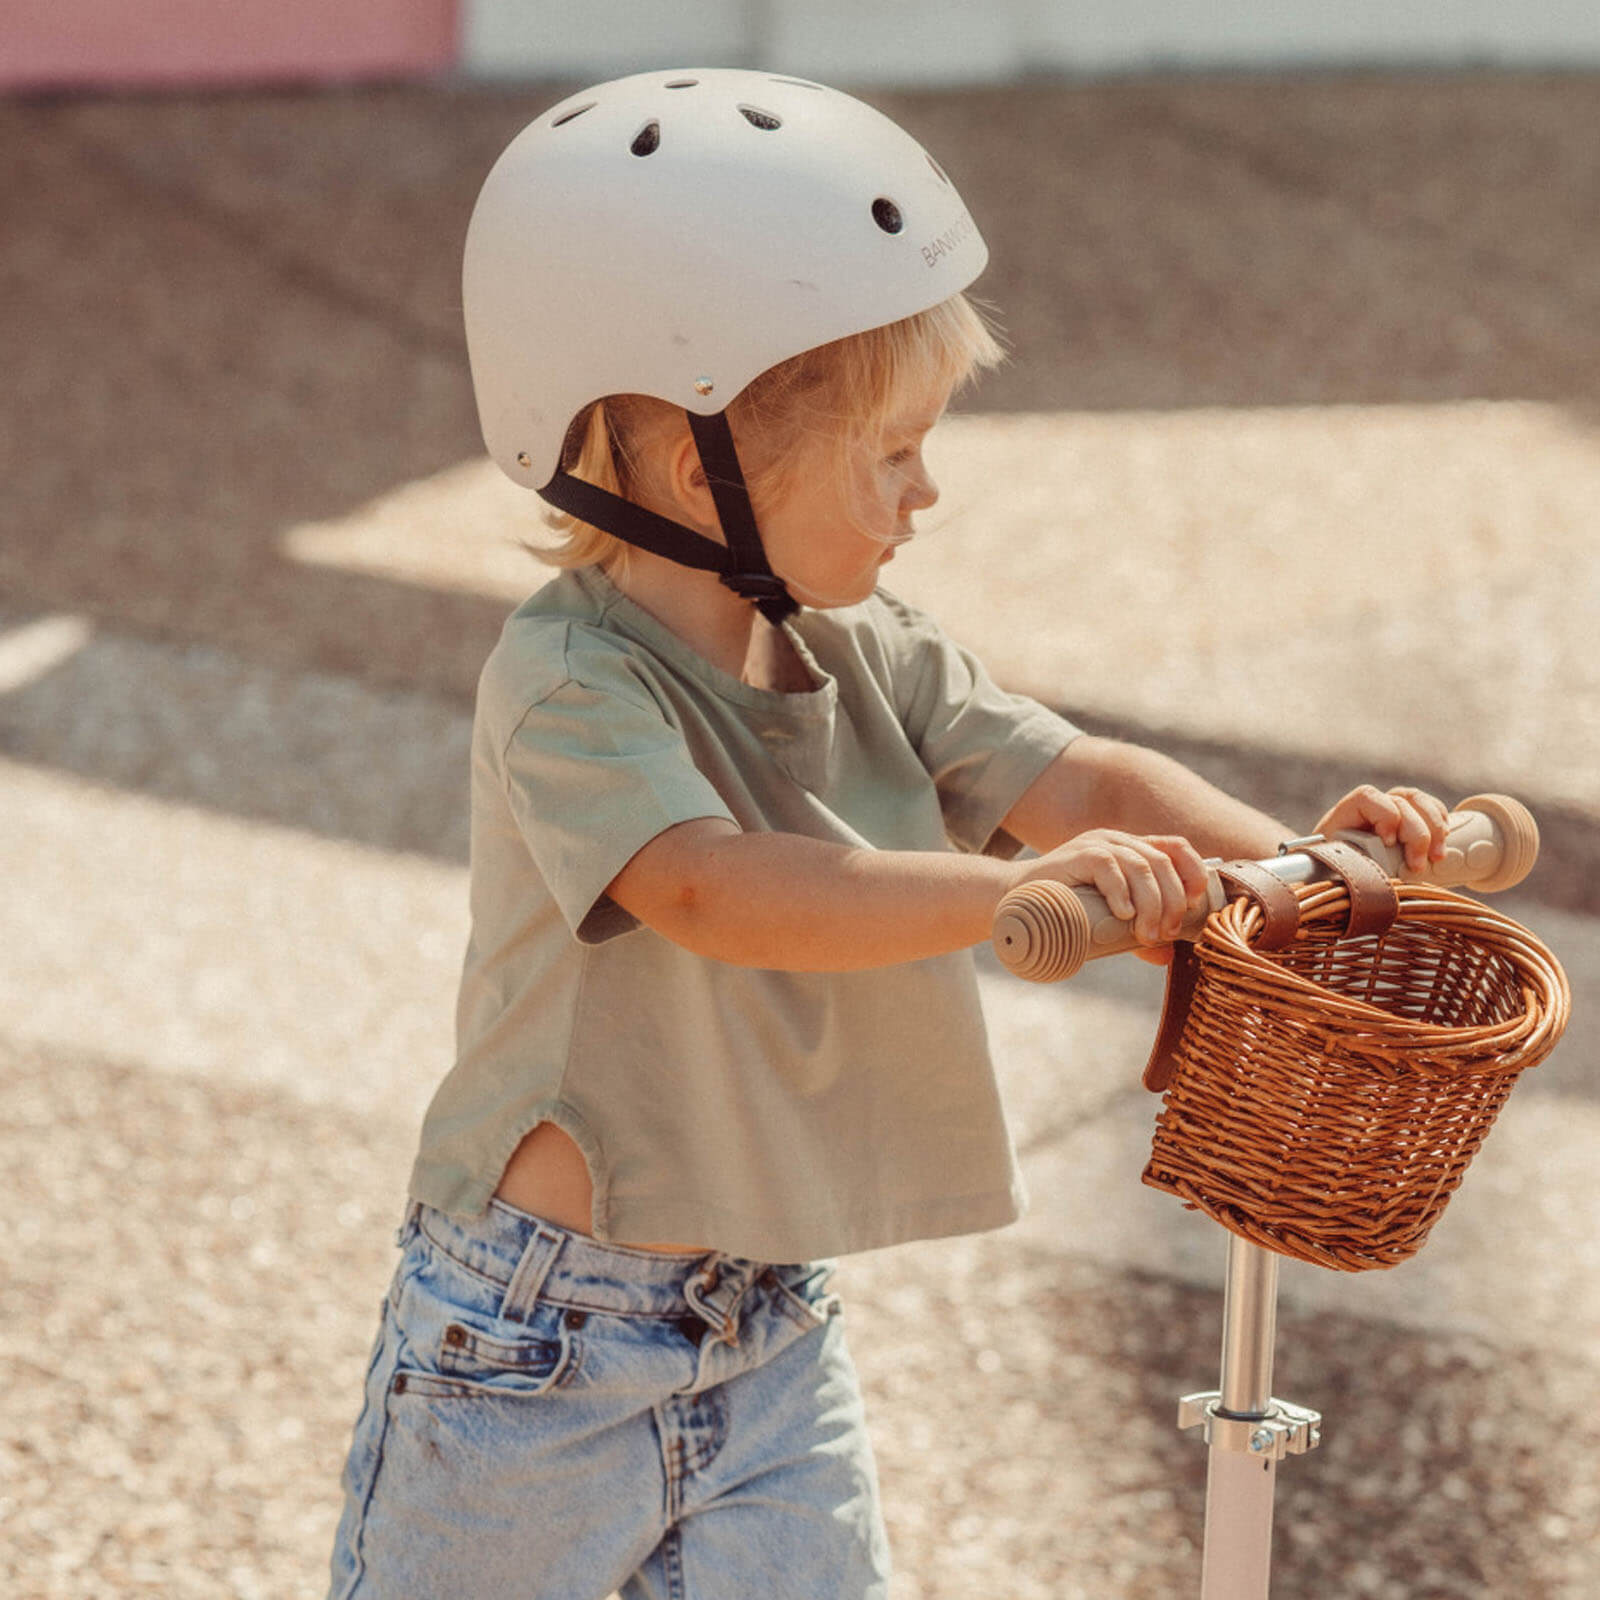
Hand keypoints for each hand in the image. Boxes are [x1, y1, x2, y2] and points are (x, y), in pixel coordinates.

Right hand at [1014, 829, 1209, 959]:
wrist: (1016, 902)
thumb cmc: (1065, 911)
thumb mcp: (1109, 920)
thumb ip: (1137, 932)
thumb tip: (1167, 955)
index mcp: (1130, 850)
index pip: (1174, 847)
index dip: (1192, 872)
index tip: (1194, 904)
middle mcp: (1117, 841)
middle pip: (1162, 861)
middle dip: (1172, 900)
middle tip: (1166, 933)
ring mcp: (1096, 844)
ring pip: (1141, 865)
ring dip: (1151, 903)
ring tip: (1145, 932)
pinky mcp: (1076, 854)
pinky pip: (1108, 866)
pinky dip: (1121, 892)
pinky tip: (1123, 914)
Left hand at [1312, 784, 1450, 872]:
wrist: (1340, 871)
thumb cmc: (1334, 870)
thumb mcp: (1335, 867)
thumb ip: (1349, 864)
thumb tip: (1366, 873)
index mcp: (1347, 812)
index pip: (1367, 797)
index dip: (1385, 816)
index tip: (1388, 842)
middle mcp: (1373, 805)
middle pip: (1401, 802)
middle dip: (1417, 834)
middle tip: (1418, 865)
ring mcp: (1394, 807)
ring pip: (1420, 801)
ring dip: (1435, 829)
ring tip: (1437, 857)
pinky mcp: (1411, 816)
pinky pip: (1431, 807)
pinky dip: (1441, 821)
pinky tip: (1443, 840)